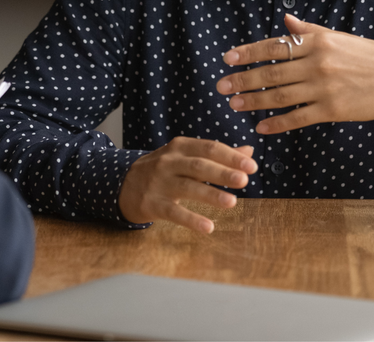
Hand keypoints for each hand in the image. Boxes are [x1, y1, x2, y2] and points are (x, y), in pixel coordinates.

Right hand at [118, 137, 256, 233]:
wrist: (122, 184)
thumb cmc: (162, 170)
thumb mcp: (185, 157)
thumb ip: (216, 155)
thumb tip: (249, 151)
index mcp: (179, 147)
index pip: (208, 148)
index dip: (230, 156)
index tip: (252, 166)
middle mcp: (168, 162)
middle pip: (198, 165)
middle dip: (222, 172)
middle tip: (244, 180)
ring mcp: (158, 182)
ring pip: (187, 187)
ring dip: (210, 194)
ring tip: (232, 202)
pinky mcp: (152, 204)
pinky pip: (174, 213)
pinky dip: (191, 220)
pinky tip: (208, 227)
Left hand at [216, 14, 373, 133]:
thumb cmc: (370, 56)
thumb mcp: (339, 37)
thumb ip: (309, 30)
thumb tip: (284, 19)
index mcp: (318, 41)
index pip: (274, 46)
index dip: (248, 53)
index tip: (227, 59)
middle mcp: (318, 63)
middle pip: (271, 72)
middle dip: (243, 79)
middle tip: (221, 86)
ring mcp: (324, 87)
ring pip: (280, 96)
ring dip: (254, 101)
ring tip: (234, 104)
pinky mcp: (333, 110)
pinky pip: (299, 118)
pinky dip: (278, 123)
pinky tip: (261, 127)